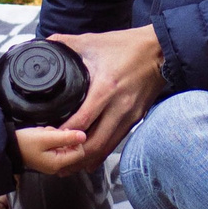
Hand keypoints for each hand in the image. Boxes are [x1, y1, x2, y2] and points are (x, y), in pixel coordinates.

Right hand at [16, 126, 89, 175]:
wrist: (7, 146)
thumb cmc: (26, 142)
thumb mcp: (46, 137)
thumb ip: (66, 137)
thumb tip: (84, 136)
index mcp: (58, 163)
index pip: (80, 152)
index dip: (75, 141)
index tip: (63, 132)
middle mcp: (57, 166)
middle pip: (72, 149)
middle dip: (63, 138)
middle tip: (50, 132)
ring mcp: (51, 163)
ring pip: (63, 146)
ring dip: (56, 136)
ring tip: (43, 133)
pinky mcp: (47, 158)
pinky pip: (56, 146)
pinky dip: (51, 139)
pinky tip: (42, 136)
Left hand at [49, 25, 164, 168]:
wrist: (161, 51)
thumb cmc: (127, 46)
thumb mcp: (94, 41)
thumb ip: (67, 44)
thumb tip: (46, 44)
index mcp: (105, 88)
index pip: (82, 121)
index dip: (64, 134)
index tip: (48, 138)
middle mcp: (118, 107)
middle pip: (95, 143)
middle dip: (73, 157)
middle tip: (55, 162)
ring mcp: (129, 116)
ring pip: (106, 147)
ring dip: (86, 160)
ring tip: (68, 167)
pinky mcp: (136, 119)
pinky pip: (116, 141)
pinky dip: (101, 153)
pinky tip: (89, 161)